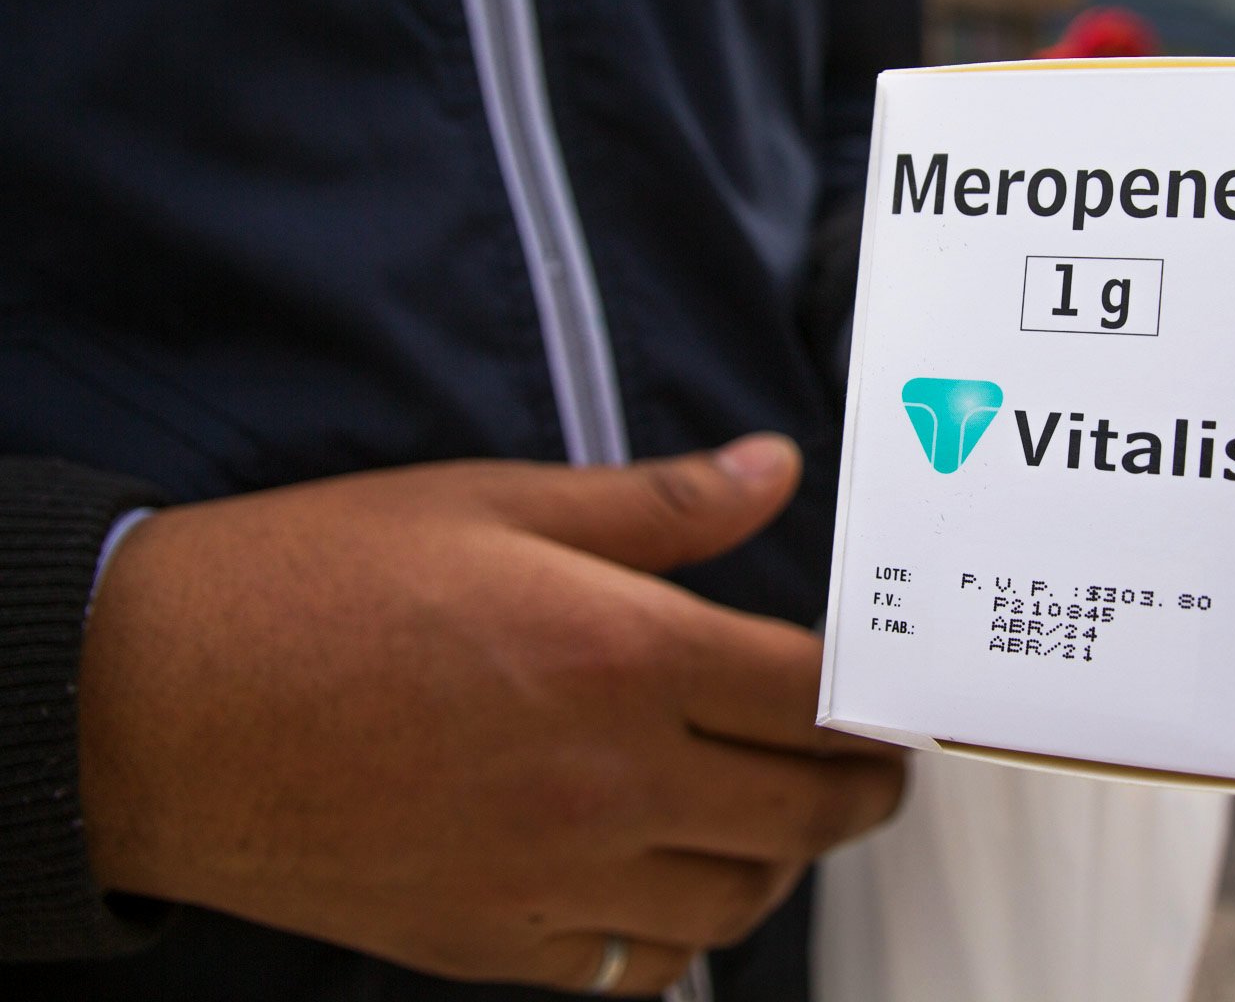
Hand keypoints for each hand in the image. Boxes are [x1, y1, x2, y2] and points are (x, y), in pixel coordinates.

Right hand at [76, 436, 902, 995]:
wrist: (161, 705)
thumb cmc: (319, 585)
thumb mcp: (499, 503)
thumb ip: (659, 506)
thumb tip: (773, 469)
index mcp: (625, 655)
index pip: (810, 696)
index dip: (871, 700)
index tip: (887, 700)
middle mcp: (610, 777)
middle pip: (801, 809)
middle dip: (862, 790)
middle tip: (876, 770)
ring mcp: (554, 874)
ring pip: (735, 902)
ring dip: (782, 863)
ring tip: (786, 824)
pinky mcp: (493, 940)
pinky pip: (635, 971)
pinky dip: (681, 940)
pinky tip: (676, 895)